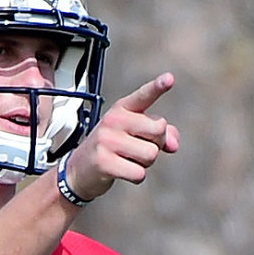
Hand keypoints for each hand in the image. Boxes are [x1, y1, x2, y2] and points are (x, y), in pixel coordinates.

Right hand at [65, 72, 179, 200]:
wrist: (80, 170)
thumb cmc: (113, 148)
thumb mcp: (135, 135)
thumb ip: (160, 134)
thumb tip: (173, 145)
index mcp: (122, 109)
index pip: (143, 96)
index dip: (157, 87)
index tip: (169, 78)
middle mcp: (114, 120)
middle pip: (159, 130)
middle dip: (156, 143)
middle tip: (137, 148)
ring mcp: (107, 140)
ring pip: (151, 154)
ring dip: (145, 163)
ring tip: (126, 159)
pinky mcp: (104, 162)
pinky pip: (140, 173)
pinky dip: (136, 176)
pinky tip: (121, 171)